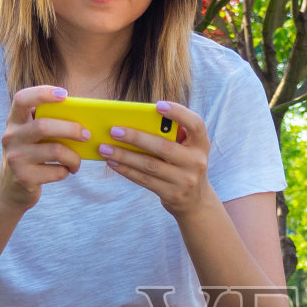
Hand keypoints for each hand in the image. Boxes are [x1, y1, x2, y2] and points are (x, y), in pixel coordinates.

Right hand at [0, 86, 85, 211]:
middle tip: (86, 134)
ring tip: (77, 161)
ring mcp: (16, 159)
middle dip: (71, 129)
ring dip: (74, 157)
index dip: (42, 93)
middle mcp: (11, 138)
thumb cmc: (29, 157)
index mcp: (13, 122)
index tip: (64, 95)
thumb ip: (45, 124)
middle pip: (43, 126)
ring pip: (56, 151)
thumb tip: (81, 116)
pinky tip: (65, 171)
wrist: (10, 190)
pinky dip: (66, 171)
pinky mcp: (25, 178)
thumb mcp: (30, 138)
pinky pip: (57, 171)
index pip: (22, 99)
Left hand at [98, 100, 216, 218]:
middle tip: (113, 130)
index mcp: (201, 144)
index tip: (158, 105)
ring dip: (124, 156)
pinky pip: (144, 180)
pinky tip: (113, 162)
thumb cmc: (184, 164)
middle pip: (163, 147)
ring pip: (149, 166)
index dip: (178, 114)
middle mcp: (196, 162)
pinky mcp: (172, 194)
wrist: (195, 200)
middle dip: (136, 138)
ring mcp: (185, 180)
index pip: (195, 124)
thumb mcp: (186, 148)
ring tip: (105, 148)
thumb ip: (171, 135)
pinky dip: (126, 170)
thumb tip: (135, 121)